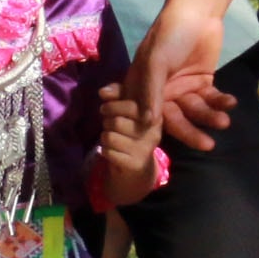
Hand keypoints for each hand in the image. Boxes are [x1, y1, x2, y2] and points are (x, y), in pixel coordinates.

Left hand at [97, 77, 161, 204]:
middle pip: (116, 121)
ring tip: (112, 139)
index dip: (113, 106)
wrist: (137, 166)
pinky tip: (112, 151)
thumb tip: (103, 92)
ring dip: (104, 138)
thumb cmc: (130, 131)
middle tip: (109, 126)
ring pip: (109, 137)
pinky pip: (107, 152)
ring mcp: (145, 149)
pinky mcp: (135, 163)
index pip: (131, 106)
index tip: (105, 109)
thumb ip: (117, 94)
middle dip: (106, 123)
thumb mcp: (127, 109)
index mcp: (155, 115)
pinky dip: (105, 151)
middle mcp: (154, 132)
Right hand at [141, 9, 228, 146]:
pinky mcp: (203, 83)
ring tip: (224, 121)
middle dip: (192, 132)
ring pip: (197, 111)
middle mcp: (162, 93)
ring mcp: (184, 88)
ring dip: (210, 117)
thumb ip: (151, 92)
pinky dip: (221, 102)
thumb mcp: (155, 62)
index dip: (158, 133)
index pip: (148, 118)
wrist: (197, 11)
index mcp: (144, 89)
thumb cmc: (168, 35)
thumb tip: (148, 123)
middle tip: (208, 146)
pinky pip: (212, 99)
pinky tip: (231, 103)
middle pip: (176, 119)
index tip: (168, 147)